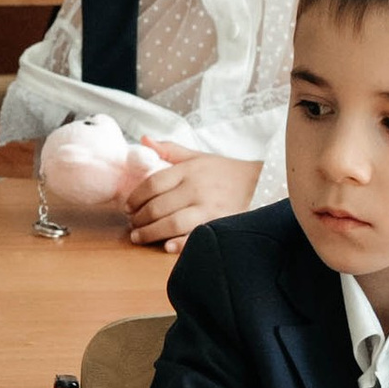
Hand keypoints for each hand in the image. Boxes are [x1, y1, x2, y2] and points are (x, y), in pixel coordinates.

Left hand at [124, 143, 261, 249]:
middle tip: (132, 225)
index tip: (128, 207)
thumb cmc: (225, 172)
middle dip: (139, 219)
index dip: (135, 198)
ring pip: (171, 223)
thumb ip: (170, 150)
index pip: (152, 184)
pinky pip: (195, 236)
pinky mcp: (220, 223)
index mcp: (188, 170)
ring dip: (150, 233)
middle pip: (157, 206)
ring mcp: (209, 207)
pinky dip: (179, 244)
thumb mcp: (198, 156)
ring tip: (139, 237)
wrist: (261, 182)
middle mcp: (196, 188)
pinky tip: (166, 246)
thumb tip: (144, 141)